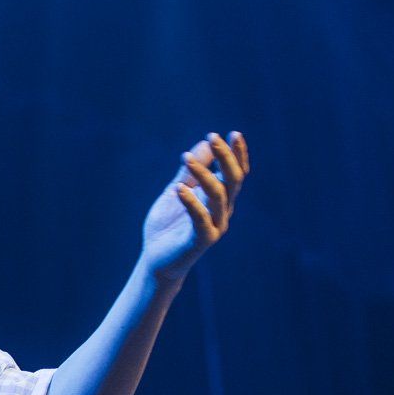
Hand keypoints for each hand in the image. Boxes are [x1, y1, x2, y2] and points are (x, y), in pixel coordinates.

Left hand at [141, 131, 249, 281]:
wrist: (156, 261)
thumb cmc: (167, 226)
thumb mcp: (176, 192)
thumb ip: (189, 171)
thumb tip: (204, 144)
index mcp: (219, 199)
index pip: (236, 173)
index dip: (238, 154)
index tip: (234, 133)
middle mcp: (222, 211)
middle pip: (233, 180)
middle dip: (226, 157)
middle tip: (213, 137)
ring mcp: (214, 226)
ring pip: (218, 196)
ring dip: (203, 174)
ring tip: (186, 157)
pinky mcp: (201, 241)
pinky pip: (200, 219)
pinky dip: (191, 202)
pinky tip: (179, 188)